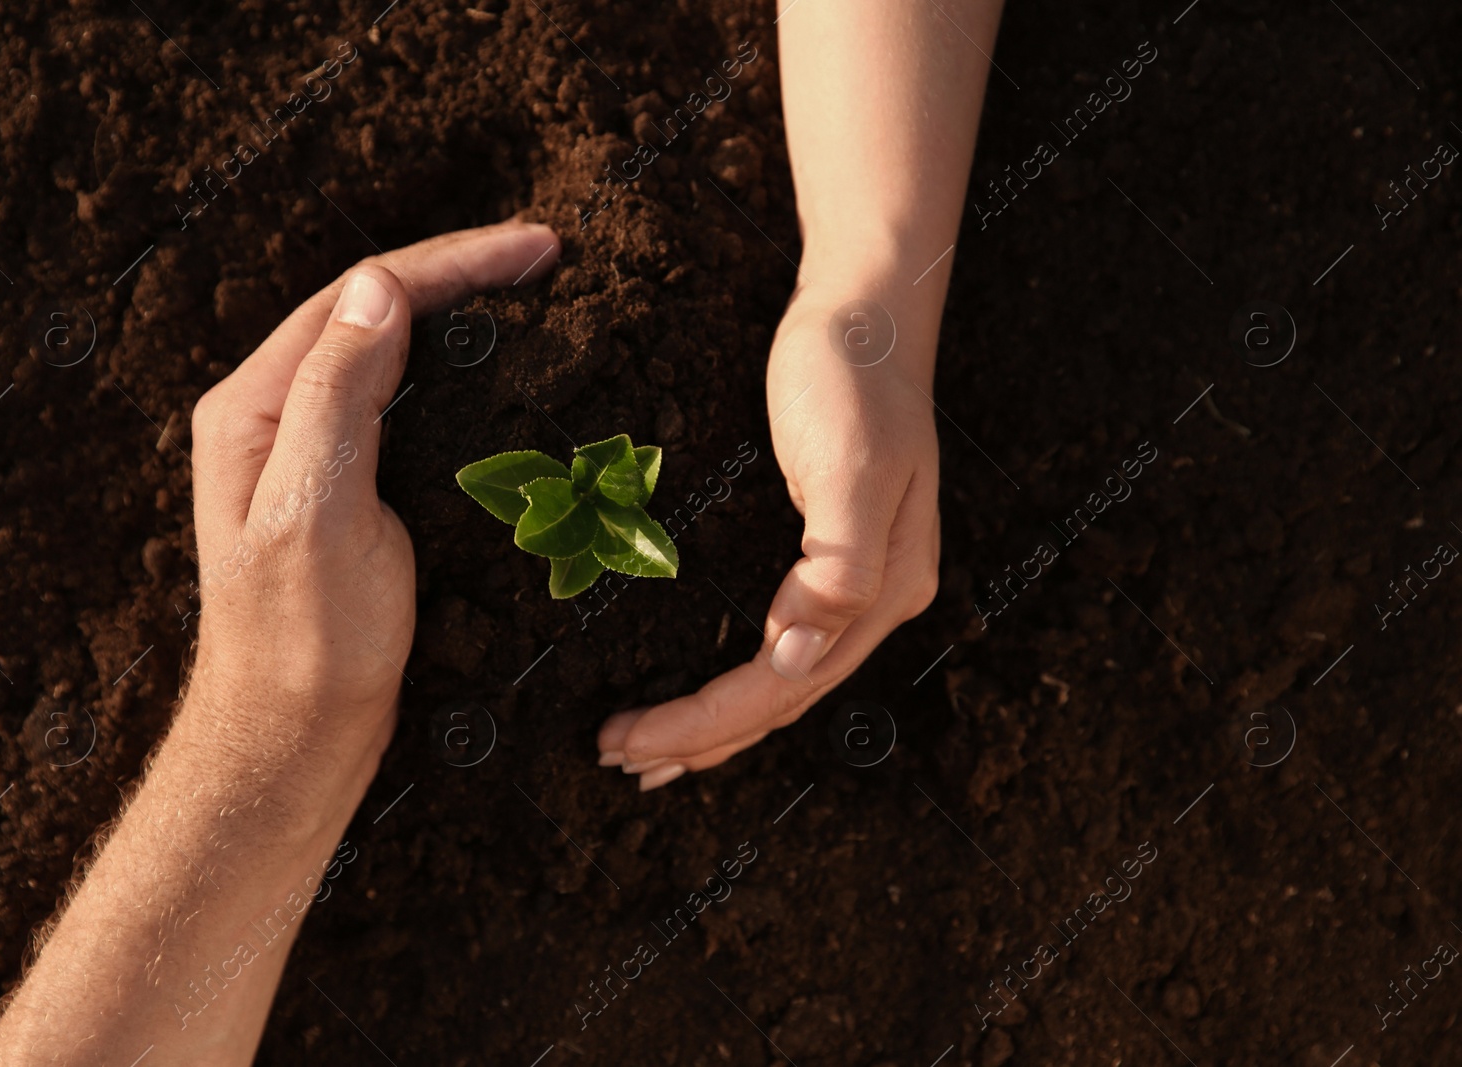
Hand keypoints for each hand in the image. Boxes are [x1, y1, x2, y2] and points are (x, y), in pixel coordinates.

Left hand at [184, 220, 560, 815]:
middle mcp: (274, 415)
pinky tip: (499, 374)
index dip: (450, 264)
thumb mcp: (317, 514)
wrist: (294, 735)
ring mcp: (309, 450)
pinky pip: (402, 402)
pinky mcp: (346, 487)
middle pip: (372, 311)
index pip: (359, 298)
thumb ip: (338, 396)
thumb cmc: (304, 640)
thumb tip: (380, 288)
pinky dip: (458, 373)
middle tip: (547, 257)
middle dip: (460, 275)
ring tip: (532, 296)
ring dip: (460, 317)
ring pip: (390, 352)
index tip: (537, 250)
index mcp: (255, 408)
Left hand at [597, 267, 941, 789]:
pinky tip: (698, 689)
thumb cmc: (852, 379)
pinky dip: (733, 679)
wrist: (867, 310)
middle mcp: (876, 599)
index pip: (782, 686)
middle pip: (779, 698)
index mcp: (886, 589)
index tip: (625, 738)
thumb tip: (798, 657)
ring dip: (714, 724)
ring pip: (779, 681)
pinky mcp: (825, 555)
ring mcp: (855, 581)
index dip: (703, 723)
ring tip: (647, 753)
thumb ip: (840, 569)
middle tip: (616, 757)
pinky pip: (776, 641)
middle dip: (700, 738)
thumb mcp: (852, 465)